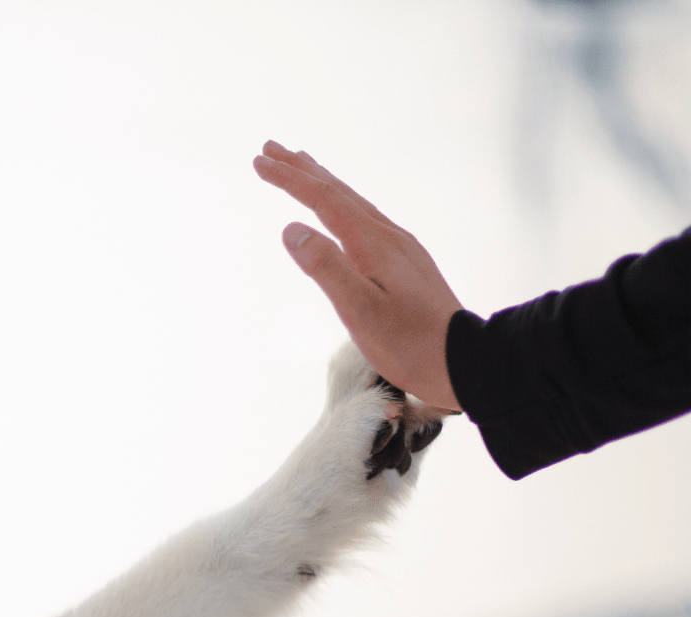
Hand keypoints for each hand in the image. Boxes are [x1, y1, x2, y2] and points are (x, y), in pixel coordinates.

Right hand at [253, 140, 462, 410]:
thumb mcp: (359, 310)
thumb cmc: (409, 343)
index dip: (290, 179)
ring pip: (354, 203)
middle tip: (271, 149)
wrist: (463, 361)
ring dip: (324, 183)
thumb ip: (326, 267)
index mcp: (374, 244)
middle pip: (340, 192)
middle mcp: (389, 236)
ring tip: (304, 166)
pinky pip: (365, 219)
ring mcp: (400, 248)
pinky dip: (343, 205)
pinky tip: (343, 212)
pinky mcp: (405, 262)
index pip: (324, 200)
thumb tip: (291, 229)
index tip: (259, 162)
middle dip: (303, 169)